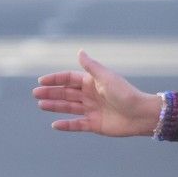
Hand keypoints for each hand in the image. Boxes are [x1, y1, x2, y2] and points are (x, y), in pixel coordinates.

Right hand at [33, 51, 162, 136]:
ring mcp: (92, 110)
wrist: (141, 115)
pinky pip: (77, 124)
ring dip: (55, 106)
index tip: (41, 81)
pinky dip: (66, 125)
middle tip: (36, 94)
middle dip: (51, 93)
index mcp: (92, 82)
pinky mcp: (95, 124)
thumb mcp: (106, 78)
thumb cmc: (125, 93)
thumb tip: (79, 51)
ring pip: (69, 107)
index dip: (55, 79)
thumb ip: (91, 67)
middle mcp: (91, 95)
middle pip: (66, 93)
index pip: (69, 79)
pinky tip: (55, 125)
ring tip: (41, 105)